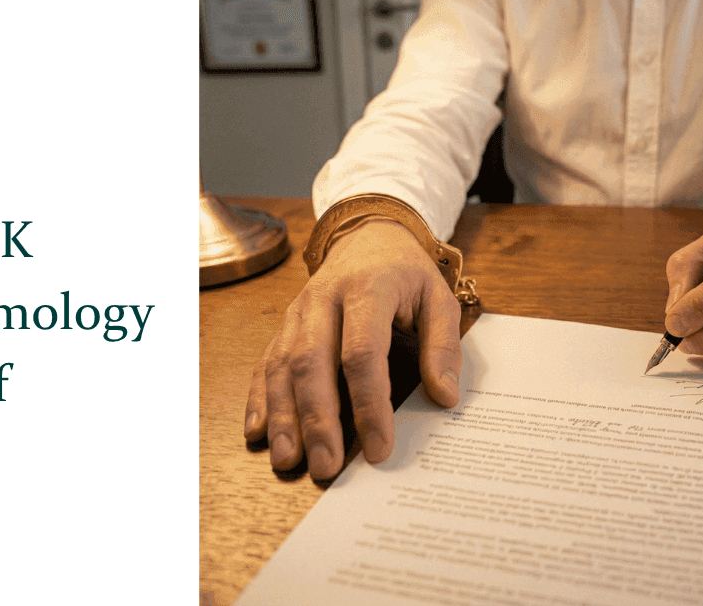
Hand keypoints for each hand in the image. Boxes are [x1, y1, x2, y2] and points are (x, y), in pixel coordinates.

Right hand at [243, 219, 462, 478]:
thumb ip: (443, 346)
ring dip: (283, 418)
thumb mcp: (438, 298)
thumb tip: (444, 397)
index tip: (379, 446)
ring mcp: (297, 313)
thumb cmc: (406, 273)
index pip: (362, 353)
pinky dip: (259, 399)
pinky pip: (266, 364)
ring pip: (283, 367)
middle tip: (327, 467)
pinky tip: (258, 433)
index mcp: (368, 290)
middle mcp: (324, 300)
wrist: (368, 235)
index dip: (369, 404)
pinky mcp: (284, 326)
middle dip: (318, 420)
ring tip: (289, 462)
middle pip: (313, 364)